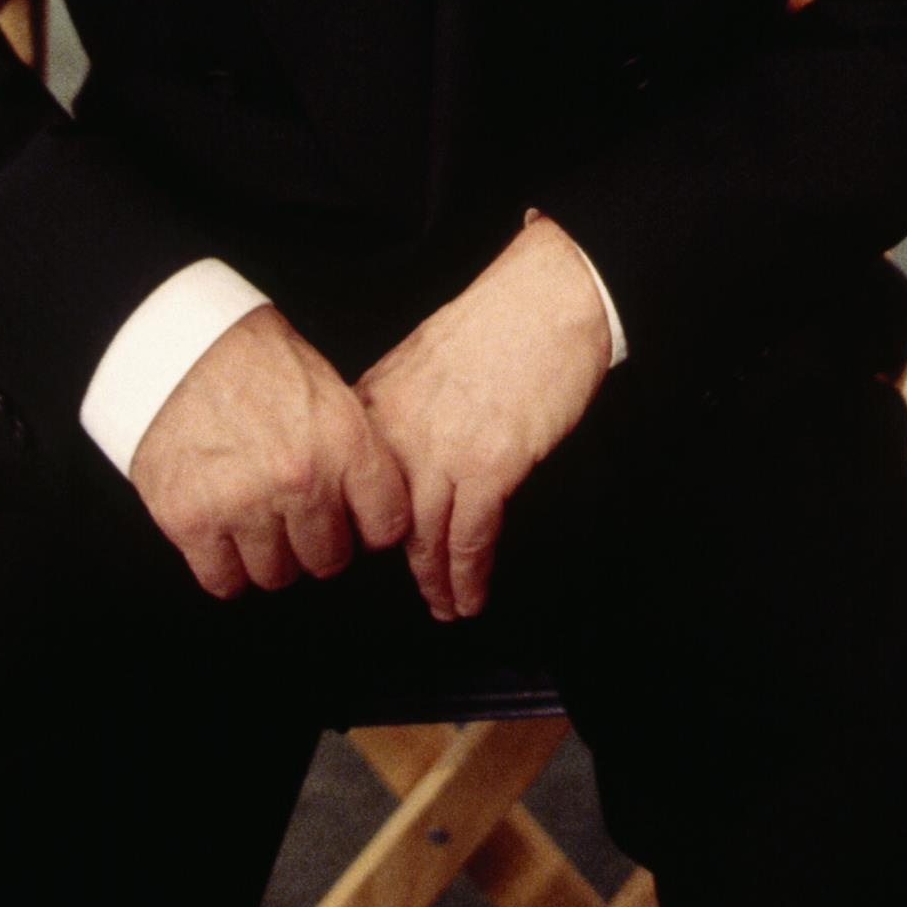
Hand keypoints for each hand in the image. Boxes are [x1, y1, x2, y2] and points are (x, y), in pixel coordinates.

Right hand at [130, 303, 411, 599]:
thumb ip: (353, 454)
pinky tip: (225, 534)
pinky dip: (226, 567)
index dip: (371, 527)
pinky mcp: (190, 520)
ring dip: (270, 557)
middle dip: (318, 544)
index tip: (356, 520)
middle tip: (298, 518)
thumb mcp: (329, 392)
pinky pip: (224, 581)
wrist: (180, 344)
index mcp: (344, 441)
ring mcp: (243, 503)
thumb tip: (371, 512)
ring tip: (258, 520)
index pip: (387, 527)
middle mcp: (299, 478)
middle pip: (330, 560)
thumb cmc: (258, 364)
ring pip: (277, 576)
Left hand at [357, 216, 612, 622]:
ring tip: (445, 607)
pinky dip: (470, 575)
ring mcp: (442, 451)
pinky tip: (471, 596)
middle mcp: (400, 431)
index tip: (376, 547)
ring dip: (436, 581)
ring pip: (426, 538)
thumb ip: (401, 404)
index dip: (367, 521)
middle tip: (417, 591)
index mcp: (379, 401)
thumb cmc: (498, 320)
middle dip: (403, 562)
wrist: (547, 299)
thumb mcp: (424, 357)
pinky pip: (470, 538)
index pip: (358, 481)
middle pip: (387, 517)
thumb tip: (398, 443)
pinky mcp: (489, 466)